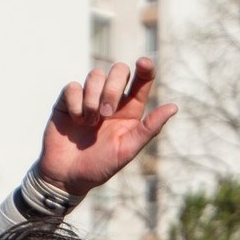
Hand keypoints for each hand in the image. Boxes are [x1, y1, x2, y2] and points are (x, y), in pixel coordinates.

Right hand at [37, 58, 175, 197]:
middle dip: (113, 87)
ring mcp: (88, 98)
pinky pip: (73, 87)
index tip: (142, 63)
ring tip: (89, 122)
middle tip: (106, 113)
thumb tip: (173, 107)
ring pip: (95, 75)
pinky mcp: (68, 101)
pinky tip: (76, 120)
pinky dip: (76, 103)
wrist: (66, 176)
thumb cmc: (99, 166)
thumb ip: (149, 129)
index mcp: (129, 110)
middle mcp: (110, 99)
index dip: (145, 68)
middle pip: (119, 70)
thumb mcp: (127, 150)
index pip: (142, 80)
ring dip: (93, 98)